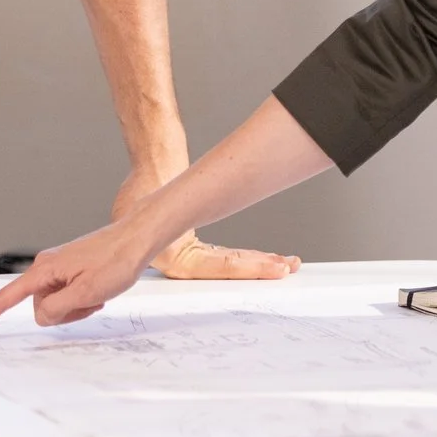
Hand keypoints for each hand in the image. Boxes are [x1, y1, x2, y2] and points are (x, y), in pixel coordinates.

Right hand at [0, 219, 160, 340]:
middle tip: (91, 302)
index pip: (4, 300)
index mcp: (43, 271)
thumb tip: (40, 315)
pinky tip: (98, 291)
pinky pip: (66, 296)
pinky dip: (80, 301)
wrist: (136, 239)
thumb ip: (57, 308)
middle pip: (38, 308)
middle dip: (63, 314)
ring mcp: (57, 268)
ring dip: (75, 308)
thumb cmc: (116, 261)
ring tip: (97, 294)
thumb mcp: (87, 292)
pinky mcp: (68, 269)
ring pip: (54, 305)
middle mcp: (44, 267)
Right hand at [112, 167, 300, 282]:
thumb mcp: (151, 207)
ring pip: (232, 264)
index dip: (251, 269)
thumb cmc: (148, 182)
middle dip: (261, 268)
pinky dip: (247, 257)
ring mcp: (189, 257)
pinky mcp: (196, 250)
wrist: (147, 167)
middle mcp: (181, 263)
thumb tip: (179, 241)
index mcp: (172, 259)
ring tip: (288, 263)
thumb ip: (163, 224)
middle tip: (288, 267)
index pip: (220, 267)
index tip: (276, 269)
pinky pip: (227, 257)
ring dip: (259, 263)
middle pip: (229, 269)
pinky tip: (271, 258)